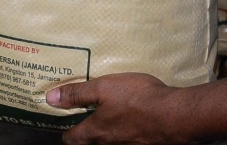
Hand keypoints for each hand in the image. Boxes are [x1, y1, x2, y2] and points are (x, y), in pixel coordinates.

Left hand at [47, 73, 186, 144]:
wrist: (177, 116)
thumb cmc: (139, 99)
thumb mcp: (104, 88)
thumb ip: (77, 94)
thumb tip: (50, 99)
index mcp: (95, 133)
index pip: (71, 139)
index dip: (65, 129)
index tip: (64, 119)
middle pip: (90, 143)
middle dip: (86, 131)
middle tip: (87, 115)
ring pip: (110, 142)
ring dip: (108, 132)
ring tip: (112, 114)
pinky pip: (128, 140)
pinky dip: (126, 132)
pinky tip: (134, 118)